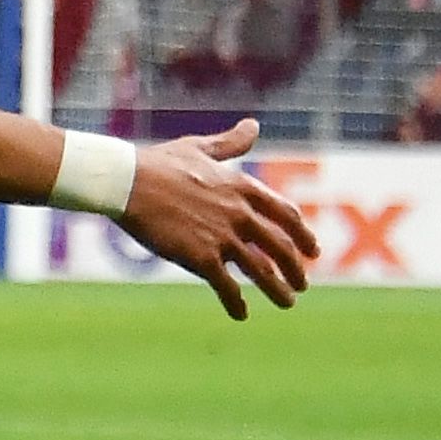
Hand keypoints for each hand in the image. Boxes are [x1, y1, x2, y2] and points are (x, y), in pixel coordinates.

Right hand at [117, 115, 318, 320]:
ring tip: (287, 303)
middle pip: (280, 246)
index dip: (303, 234)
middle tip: (303, 284)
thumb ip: (230, 143)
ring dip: (278, 290)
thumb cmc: (159, 164)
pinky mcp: (202, 257)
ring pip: (262, 271)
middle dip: (295, 268)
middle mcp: (240, 213)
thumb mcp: (200, 148)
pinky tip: (241, 314)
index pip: (285, 214)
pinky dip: (236, 302)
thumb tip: (254, 126)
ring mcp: (223, 237)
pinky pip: (227, 286)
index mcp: (242, 187)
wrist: (128, 183)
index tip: (312, 250)